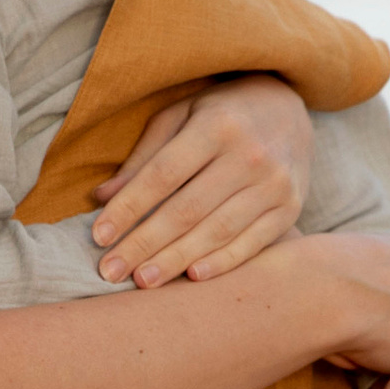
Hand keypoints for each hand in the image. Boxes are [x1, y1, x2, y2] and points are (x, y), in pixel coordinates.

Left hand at [93, 75, 312, 285]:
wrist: (289, 108)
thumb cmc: (221, 114)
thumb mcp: (180, 117)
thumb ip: (144, 157)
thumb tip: (100, 196)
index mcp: (217, 126)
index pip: (163, 175)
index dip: (129, 207)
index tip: (99, 236)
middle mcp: (250, 155)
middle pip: (187, 209)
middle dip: (144, 243)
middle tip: (110, 271)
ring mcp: (275, 184)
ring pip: (218, 231)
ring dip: (176, 260)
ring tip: (142, 280)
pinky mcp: (290, 208)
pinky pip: (252, 243)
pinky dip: (221, 262)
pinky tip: (191, 277)